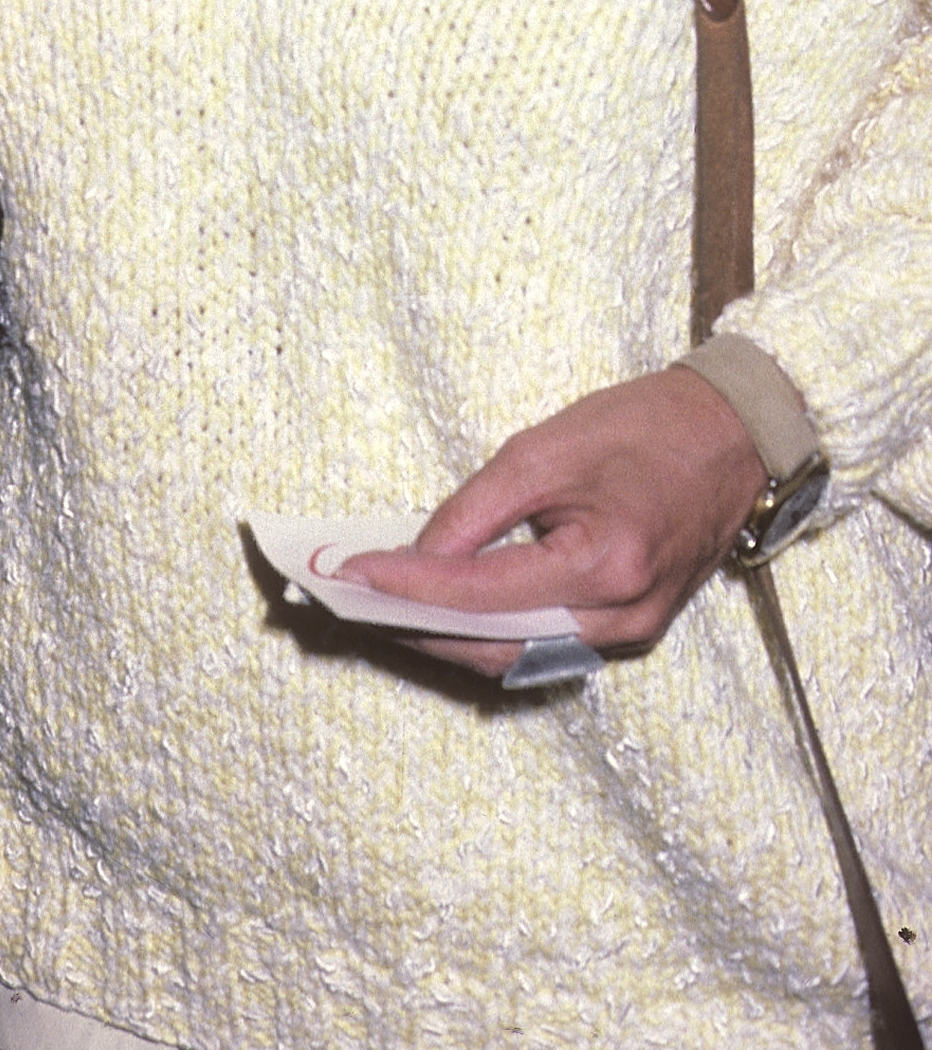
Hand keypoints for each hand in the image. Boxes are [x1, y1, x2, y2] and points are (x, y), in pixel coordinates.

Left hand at [342, 367, 769, 679]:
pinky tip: (449, 611)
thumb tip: (420, 552)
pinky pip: (547, 643)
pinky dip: (493, 632)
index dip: (409, 587)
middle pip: (497, 645)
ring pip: (520, 655)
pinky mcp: (632, 627)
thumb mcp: (546, 448)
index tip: (350, 575)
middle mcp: (621, 616)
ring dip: (451, 638)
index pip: (481, 593)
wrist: (734, 437)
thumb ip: (477, 508)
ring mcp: (632, 631)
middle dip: (419, 628)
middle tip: (353, 603)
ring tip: (386, 611)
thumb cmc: (645, 429)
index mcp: (605, 564)